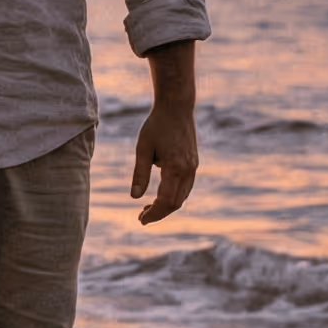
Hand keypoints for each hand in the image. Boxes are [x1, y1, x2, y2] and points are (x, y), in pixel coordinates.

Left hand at [131, 97, 198, 223]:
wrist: (177, 108)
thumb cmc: (156, 126)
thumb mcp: (143, 148)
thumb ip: (140, 173)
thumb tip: (134, 197)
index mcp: (176, 168)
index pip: (166, 201)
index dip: (154, 214)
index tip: (141, 220)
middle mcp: (188, 170)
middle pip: (176, 202)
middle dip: (159, 213)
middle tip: (141, 217)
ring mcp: (193, 167)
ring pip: (183, 196)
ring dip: (166, 206)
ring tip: (147, 208)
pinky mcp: (193, 163)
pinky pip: (185, 187)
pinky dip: (173, 196)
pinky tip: (159, 195)